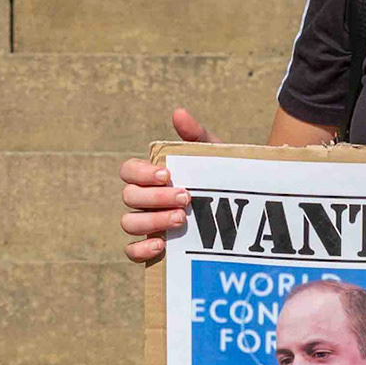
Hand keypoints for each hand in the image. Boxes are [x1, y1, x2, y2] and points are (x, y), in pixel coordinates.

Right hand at [120, 106, 219, 263]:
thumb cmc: (215, 177)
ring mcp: (145, 224)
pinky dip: (140, 249)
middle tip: (186, 198)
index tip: (167, 175)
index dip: (141, 173)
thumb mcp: (210, 154)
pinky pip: (131, 251)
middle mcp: (142, 200)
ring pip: (129, 222)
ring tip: (181, 219)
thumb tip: (178, 113)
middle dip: (155, 197)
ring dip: (152, 220)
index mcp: (150, 176)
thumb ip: (195, 135)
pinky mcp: (151, 247)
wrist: (236, 208)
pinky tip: (161, 245)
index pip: (128, 171)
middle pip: (129, 196)